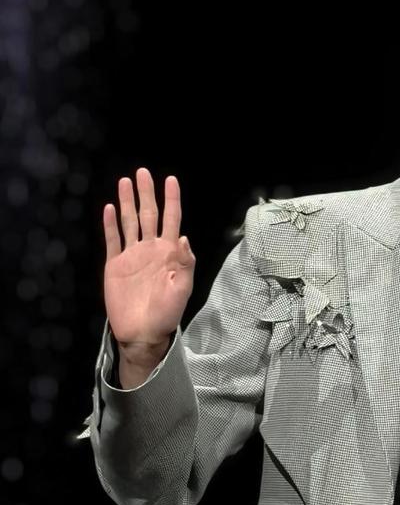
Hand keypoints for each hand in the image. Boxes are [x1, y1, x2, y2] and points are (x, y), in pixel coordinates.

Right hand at [103, 168, 194, 350]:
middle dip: (146, 193)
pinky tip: (110, 208)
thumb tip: (184, 238)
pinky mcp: (116, 265)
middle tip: (143, 172)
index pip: (172, 220)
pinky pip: (113, 240)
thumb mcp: (182, 289)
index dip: (171, 200)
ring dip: (127, 202)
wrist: (142, 332)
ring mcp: (132, 255)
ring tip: (125, 182)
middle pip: (148, 215)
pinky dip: (111, 224)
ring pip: (130, 222)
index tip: (170, 180)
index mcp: (169, 254)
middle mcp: (151, 249)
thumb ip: (185, 264)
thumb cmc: (166, 313)